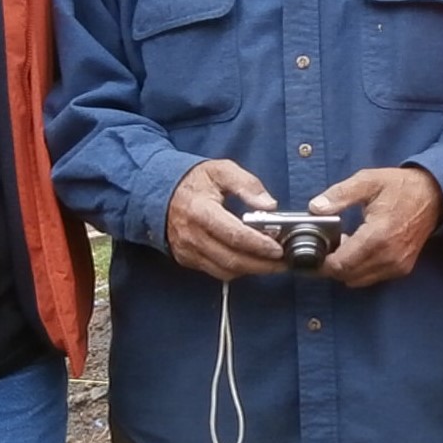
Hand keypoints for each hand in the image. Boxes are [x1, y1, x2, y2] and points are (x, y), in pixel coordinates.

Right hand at [164, 160, 286, 279]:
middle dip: (262, 265)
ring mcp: (188, 250)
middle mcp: (192, 235)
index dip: (259, 244)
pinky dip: (237, 270)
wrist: (159, 193)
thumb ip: (246, 184)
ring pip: (226, 271)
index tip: (278, 248)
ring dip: (252, 270)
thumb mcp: (221, 170)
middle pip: (232, 259)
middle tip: (283, 262)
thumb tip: (269, 204)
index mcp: (200, 211)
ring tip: (272, 263)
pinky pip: (217, 272)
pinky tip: (251, 261)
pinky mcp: (187, 259)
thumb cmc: (193, 182)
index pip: (234, 235)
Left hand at [313, 166, 442, 287]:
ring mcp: (398, 265)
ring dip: (346, 268)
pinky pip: (372, 278)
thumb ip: (340, 194)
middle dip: (331, 265)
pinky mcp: (403, 269)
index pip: (341, 264)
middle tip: (326, 246)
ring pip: (358, 280)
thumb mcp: (368, 181)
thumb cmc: (400, 187)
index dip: (322, 262)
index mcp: (378, 235)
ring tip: (344, 246)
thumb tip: (315, 207)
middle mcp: (389, 256)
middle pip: (347, 276)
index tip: (314, 251)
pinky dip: (360, 269)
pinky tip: (359, 250)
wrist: (434, 195)